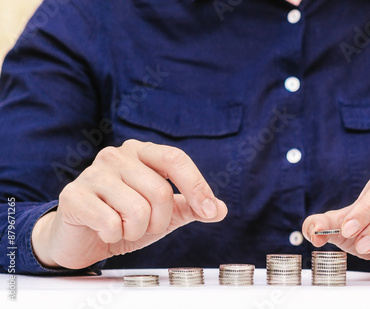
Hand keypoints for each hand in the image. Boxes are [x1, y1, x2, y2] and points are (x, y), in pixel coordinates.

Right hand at [32, 139, 226, 268]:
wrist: (81, 238)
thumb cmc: (123, 218)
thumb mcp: (164, 213)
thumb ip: (190, 208)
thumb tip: (220, 209)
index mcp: (141, 153)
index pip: (176, 159)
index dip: (197, 186)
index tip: (210, 211)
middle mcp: (117, 156)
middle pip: (160, 191)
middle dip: (160, 221)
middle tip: (145, 226)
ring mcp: (93, 173)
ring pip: (138, 209)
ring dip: (137, 230)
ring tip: (124, 228)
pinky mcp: (74, 196)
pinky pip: (111, 222)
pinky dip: (114, 235)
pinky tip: (105, 231)